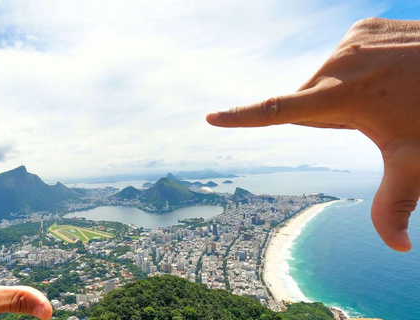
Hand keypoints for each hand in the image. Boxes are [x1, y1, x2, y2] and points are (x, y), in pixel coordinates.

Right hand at [206, 18, 419, 251]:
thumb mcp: (416, 160)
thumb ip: (395, 203)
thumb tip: (397, 247)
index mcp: (344, 96)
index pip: (280, 112)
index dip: (244, 118)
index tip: (212, 117)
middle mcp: (339, 62)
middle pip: (310, 101)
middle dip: (328, 116)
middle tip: (373, 117)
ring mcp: (351, 40)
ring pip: (326, 80)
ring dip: (342, 93)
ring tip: (385, 92)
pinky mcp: (363, 27)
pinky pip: (344, 57)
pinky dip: (356, 70)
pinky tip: (388, 72)